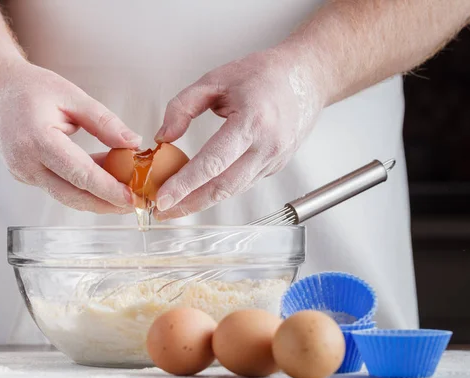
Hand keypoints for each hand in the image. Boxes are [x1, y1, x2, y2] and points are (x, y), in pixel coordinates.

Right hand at [0, 63, 140, 213]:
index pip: (79, 174)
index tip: (131, 197)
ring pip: (66, 196)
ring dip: (96, 198)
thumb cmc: (29, 88)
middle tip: (135, 203)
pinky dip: (82, 187)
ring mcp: (23, 173)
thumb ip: (103, 121)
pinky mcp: (26, 177)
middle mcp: (26, 163)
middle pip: (72, 195)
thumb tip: (133, 142)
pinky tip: (104, 180)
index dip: (108, 189)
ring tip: (125, 193)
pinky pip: (58, 187)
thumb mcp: (71, 95)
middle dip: (106, 204)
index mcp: (37, 140)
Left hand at [153, 48, 324, 219]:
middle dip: (190, 203)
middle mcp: (267, 145)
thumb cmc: (264, 74)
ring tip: (176, 205)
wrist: (307, 78)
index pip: (212, 162)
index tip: (163, 198)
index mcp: (252, 121)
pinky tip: (201, 190)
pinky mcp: (275, 166)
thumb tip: (163, 136)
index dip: (185, 184)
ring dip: (203, 201)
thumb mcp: (215, 78)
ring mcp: (274, 160)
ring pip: (234, 190)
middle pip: (223, 186)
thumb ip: (183, 105)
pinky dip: (220, 190)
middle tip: (162, 211)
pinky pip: (244, 183)